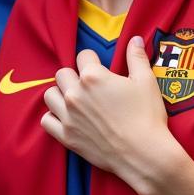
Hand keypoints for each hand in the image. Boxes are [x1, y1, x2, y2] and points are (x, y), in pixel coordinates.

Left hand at [41, 39, 173, 188]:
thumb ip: (136, 57)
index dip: (94, 61)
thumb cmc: (147, 116)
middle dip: (74, 76)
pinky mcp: (67, 136)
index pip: (83, 56)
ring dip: (60, 94)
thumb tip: (133, 39)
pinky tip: (67, 118)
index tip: (101, 69)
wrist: (144, 154)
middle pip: (62, 74)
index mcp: (93, 76)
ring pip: (50, 95)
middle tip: (89, 87)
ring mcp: (68, 116)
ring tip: (75, 100)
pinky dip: (53, 118)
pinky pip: (46, 121)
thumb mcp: (146, 82)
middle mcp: (76, 94)